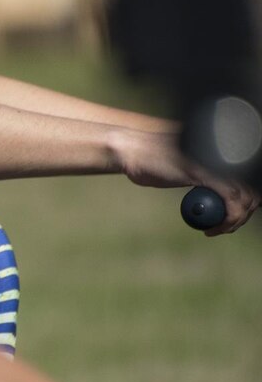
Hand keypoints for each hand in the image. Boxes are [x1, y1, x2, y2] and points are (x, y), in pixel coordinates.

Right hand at [112, 129, 257, 234]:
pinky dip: (228, 219)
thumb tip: (212, 191)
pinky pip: (231, 201)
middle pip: (252, 189)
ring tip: (217, 230)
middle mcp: (225, 154)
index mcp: (221, 151)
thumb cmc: (150, 159)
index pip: (248, 178)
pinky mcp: (208, 174)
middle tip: (225, 227)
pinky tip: (212, 229)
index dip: (247, 201)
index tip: (232, 216)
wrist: (132, 151)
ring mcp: (217, 163)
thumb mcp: (181, 165)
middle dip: (244, 215)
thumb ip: (199, 173)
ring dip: (236, 221)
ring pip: (246, 197)